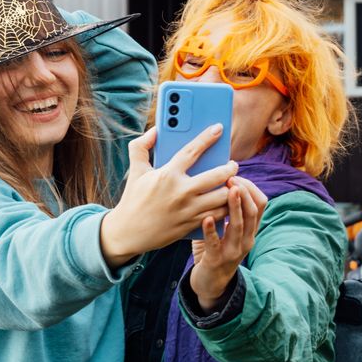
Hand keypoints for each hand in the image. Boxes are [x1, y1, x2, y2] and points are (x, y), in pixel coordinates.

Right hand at [100, 124, 236, 267]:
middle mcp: (181, 192)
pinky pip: (218, 215)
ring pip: (223, 197)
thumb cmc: (133, 199)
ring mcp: (189, 210)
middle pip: (217, 175)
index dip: (207, 137)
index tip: (219, 128)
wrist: (128, 232)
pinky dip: (226, 207)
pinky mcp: (192, 224)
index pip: (192, 151)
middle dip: (230, 168)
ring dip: (231, 189)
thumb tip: (154, 131)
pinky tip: (227, 202)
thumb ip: (141, 147)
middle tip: (232, 164)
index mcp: (167, 175)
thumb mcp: (135, 171)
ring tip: (232, 184)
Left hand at [189, 176, 266, 312]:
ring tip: (228, 190)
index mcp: (250, 230)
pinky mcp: (217, 260)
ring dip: (235, 206)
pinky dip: (211, 230)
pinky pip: (215, 243)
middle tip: (231, 179)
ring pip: (239, 225)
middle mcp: (246, 239)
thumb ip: (223, 209)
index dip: (250, 188)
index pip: (261, 204)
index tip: (236, 176)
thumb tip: (214, 179)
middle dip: (244, 193)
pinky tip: (206, 218)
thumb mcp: (225, 229)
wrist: (210, 283)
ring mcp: (233, 251)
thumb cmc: (214, 249)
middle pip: (253, 212)